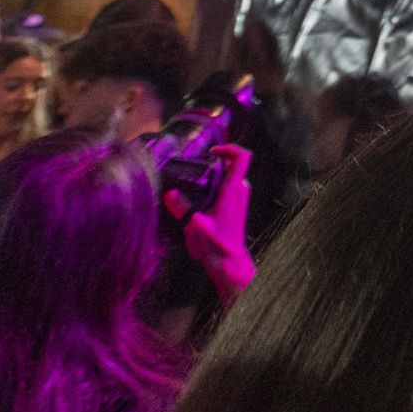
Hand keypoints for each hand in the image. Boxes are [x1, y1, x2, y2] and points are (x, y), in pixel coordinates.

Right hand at [164, 144, 256, 304]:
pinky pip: (226, 189)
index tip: (212, 151)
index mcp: (233, 190)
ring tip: (191, 183)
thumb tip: (170, 193)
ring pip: (228, 178)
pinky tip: (196, 199)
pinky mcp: (235, 207)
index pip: (242, 157)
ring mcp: (239, 199)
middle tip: (193, 168)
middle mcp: (240, 191)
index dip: (230, 148)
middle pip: (232, 165)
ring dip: (213, 177)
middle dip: (214, 163)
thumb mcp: (195, 226)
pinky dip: (214, 187)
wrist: (229, 264)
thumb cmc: (216, 245)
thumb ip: (182, 209)